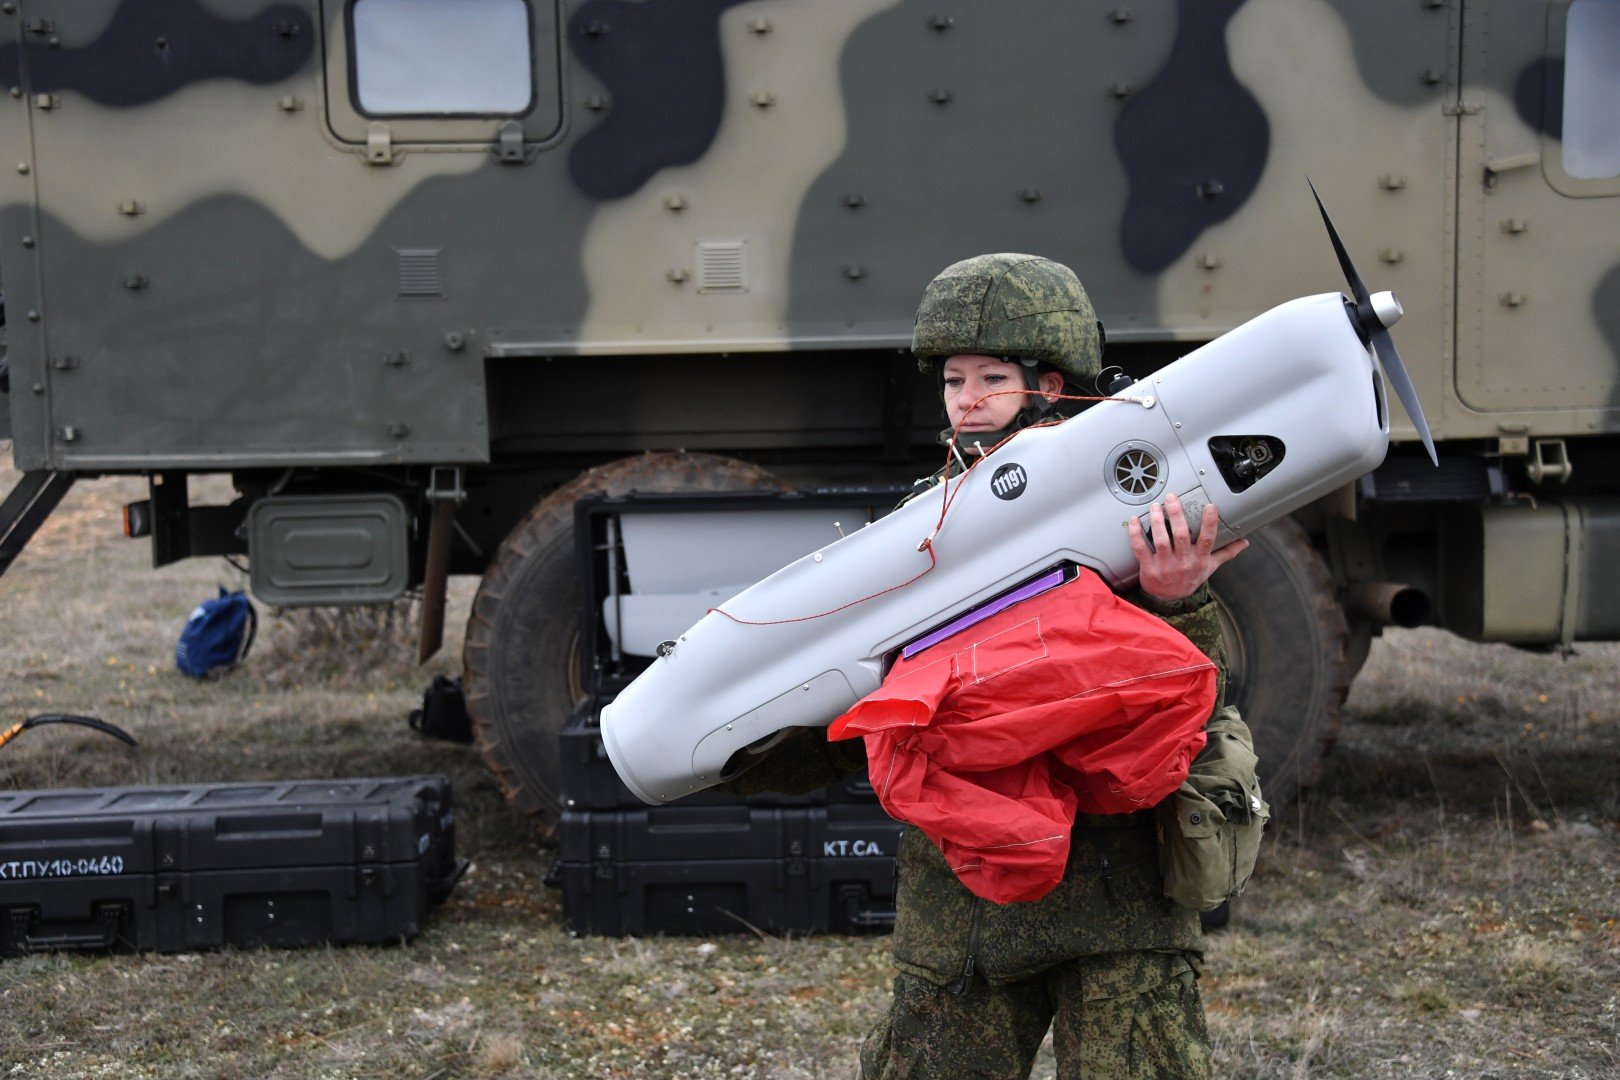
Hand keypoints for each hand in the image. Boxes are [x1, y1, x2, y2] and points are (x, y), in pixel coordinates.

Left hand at [1127, 491, 1249, 601]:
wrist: (1170, 600)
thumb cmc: (1189, 579)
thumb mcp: (1210, 567)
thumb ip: (1226, 553)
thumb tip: (1244, 542)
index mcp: (1199, 559)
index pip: (1207, 540)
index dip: (1210, 523)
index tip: (1210, 506)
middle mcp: (1183, 562)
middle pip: (1181, 536)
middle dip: (1176, 515)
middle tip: (1172, 498)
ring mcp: (1165, 565)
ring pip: (1161, 540)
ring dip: (1157, 521)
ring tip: (1155, 506)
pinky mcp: (1148, 568)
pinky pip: (1141, 548)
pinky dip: (1136, 534)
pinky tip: (1135, 520)